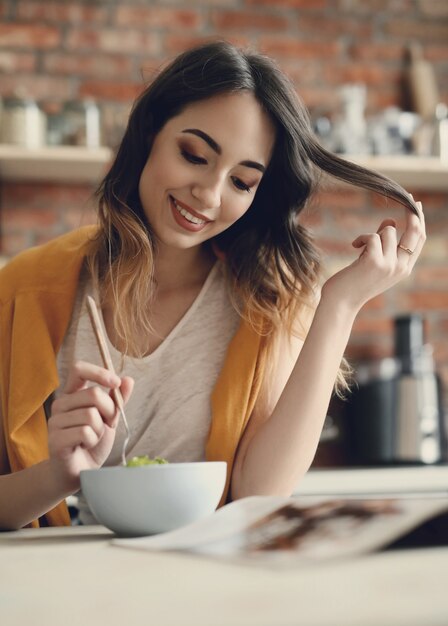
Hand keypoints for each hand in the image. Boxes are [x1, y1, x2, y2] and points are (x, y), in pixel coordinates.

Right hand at [47, 360, 133, 490]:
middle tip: (106, 425)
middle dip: (110, 411)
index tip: (115, 383)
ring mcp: (55, 421)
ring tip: (92, 438)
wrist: (80, 471)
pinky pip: (85, 432)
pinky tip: (85, 446)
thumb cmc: (93, 442)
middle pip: (93, 394)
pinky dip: (93, 440)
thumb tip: (128, 380)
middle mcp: (61, 404)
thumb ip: (117, 400)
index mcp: (72, 394)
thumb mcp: (110, 418)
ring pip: (91, 415)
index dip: (99, 372)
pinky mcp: (55, 438)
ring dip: (100, 430)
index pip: (79, 369)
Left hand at [321, 199, 425, 311]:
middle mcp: (401, 267)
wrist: (341, 302)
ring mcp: (390, 265)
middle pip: (415, 232)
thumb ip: (384, 243)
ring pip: (389, 231)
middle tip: (406, 195)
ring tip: (360, 248)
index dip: (419, 220)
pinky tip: (354, 247)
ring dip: (372, 234)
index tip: (414, 205)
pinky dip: (361, 238)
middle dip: (411, 211)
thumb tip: (391, 221)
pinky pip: (372, 236)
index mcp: (404, 268)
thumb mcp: (374, 261)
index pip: (419, 239)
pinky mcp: (375, 262)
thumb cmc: (355, 282)